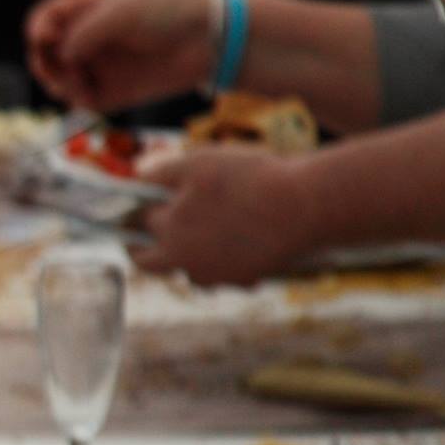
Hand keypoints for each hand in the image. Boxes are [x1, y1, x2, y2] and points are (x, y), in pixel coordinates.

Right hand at [27, 0, 212, 111]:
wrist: (209, 39)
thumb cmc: (167, 13)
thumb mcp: (121, 12)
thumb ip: (85, 31)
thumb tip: (60, 57)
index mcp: (88, 10)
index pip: (46, 16)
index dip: (37, 26)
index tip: (42, 36)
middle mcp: (88, 39)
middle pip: (45, 50)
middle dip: (41, 58)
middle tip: (53, 64)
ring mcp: (99, 66)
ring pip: (57, 78)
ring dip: (55, 80)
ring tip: (73, 79)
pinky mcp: (112, 93)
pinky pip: (80, 100)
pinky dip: (75, 97)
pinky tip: (86, 91)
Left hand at [133, 147, 319, 285]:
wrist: (308, 206)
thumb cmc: (250, 180)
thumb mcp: (198, 163)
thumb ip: (160, 173)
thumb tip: (135, 179)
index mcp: (170, 235)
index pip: (138, 222)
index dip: (137, 208)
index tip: (136, 204)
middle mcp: (187, 264)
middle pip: (151, 262)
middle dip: (144, 248)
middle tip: (142, 235)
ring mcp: (217, 277)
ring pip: (190, 270)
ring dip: (188, 255)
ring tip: (199, 233)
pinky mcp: (246, 280)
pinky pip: (224, 273)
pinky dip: (224, 260)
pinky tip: (238, 239)